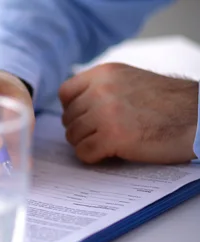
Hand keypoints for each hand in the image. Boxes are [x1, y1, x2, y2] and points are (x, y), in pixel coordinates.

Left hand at [59, 63, 198, 163]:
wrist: (198, 117)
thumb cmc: (168, 104)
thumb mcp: (130, 81)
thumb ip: (102, 88)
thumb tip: (73, 107)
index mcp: (104, 73)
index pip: (65, 93)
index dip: (73, 109)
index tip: (86, 117)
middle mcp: (101, 89)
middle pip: (68, 118)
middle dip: (82, 130)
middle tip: (102, 134)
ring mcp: (105, 113)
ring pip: (73, 136)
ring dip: (88, 143)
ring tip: (109, 142)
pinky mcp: (112, 137)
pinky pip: (84, 153)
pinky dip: (94, 157)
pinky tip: (111, 153)